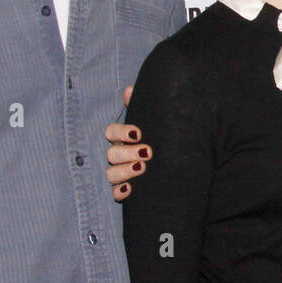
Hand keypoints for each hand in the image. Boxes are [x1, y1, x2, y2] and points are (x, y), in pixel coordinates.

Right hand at [105, 85, 148, 201]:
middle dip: (127, 152)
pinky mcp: (123, 190)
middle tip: (147, 152)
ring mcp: (118, 173)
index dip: (122, 132)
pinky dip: (120, 192)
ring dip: (124, 171)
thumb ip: (139, 107)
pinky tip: (130, 189)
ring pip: (111, 173)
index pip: (111, 132)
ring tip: (142, 167)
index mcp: (121, 138)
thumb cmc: (155, 136)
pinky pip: (115, 193)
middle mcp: (117, 155)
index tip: (138, 133)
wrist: (170, 162)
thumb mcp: (149, 122)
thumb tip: (129, 89)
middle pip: (112, 153)